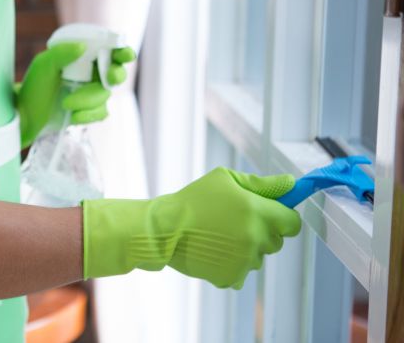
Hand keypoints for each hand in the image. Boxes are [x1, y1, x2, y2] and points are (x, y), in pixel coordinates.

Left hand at [16, 42, 135, 147]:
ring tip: (66, 103)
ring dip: (88, 100)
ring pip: (105, 96)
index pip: (110, 52)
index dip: (123, 52)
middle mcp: (92, 75)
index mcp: (84, 59)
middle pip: (117, 74)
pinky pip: (100, 113)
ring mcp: (92, 94)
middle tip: (108, 77)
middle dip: (116, 75)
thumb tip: (82, 47)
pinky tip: (73, 115)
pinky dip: (88, 114)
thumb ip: (62, 53)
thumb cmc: (34, 85)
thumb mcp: (44, 65)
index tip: (124, 55)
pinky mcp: (89, 112)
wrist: (25, 114)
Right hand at [82, 168, 300, 288]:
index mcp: (258, 212)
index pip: (292, 222)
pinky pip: (242, 271)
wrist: (164, 229)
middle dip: (262, 231)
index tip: (269, 213)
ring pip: (258, 256)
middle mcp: (256, 238)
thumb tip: (290, 184)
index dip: (282, 216)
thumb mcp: (225, 180)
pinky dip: (231, 263)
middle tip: (235, 221)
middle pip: (276, 240)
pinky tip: (214, 250)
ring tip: (220, 236)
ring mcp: (245, 261)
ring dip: (246, 248)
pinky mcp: (232, 277)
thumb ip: (261, 184)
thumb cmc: (194, 200)